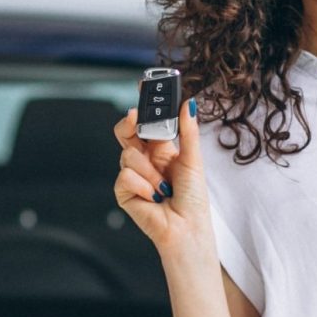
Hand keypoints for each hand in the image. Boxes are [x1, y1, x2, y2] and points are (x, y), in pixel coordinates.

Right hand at [112, 101, 213, 258]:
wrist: (187, 230)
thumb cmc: (193, 200)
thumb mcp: (193, 160)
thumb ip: (188, 131)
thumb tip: (188, 103)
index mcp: (161, 149)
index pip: (147, 122)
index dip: (144, 106)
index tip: (144, 86)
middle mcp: (144, 160)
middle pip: (125, 132)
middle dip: (130, 123)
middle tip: (136, 118)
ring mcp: (132, 175)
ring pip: (128, 155)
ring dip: (149, 172)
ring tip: (163, 187)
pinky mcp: (123, 192)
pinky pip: (124, 176)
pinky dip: (142, 186)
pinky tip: (153, 197)